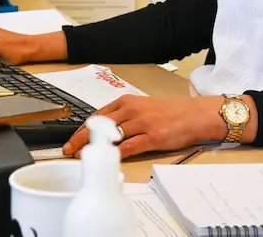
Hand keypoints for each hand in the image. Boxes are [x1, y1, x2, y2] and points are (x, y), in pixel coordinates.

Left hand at [62, 95, 227, 159]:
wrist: (194, 115)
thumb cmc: (170, 113)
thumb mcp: (143, 108)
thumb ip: (124, 117)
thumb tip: (104, 131)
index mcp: (128, 102)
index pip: (97, 116)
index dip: (81, 129)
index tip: (71, 139)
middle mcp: (132, 110)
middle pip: (99, 125)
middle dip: (80, 139)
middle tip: (68, 150)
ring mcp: (142, 123)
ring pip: (111, 136)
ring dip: (94, 148)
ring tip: (83, 158)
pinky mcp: (152, 137)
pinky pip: (129, 147)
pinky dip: (116, 154)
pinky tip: (107, 160)